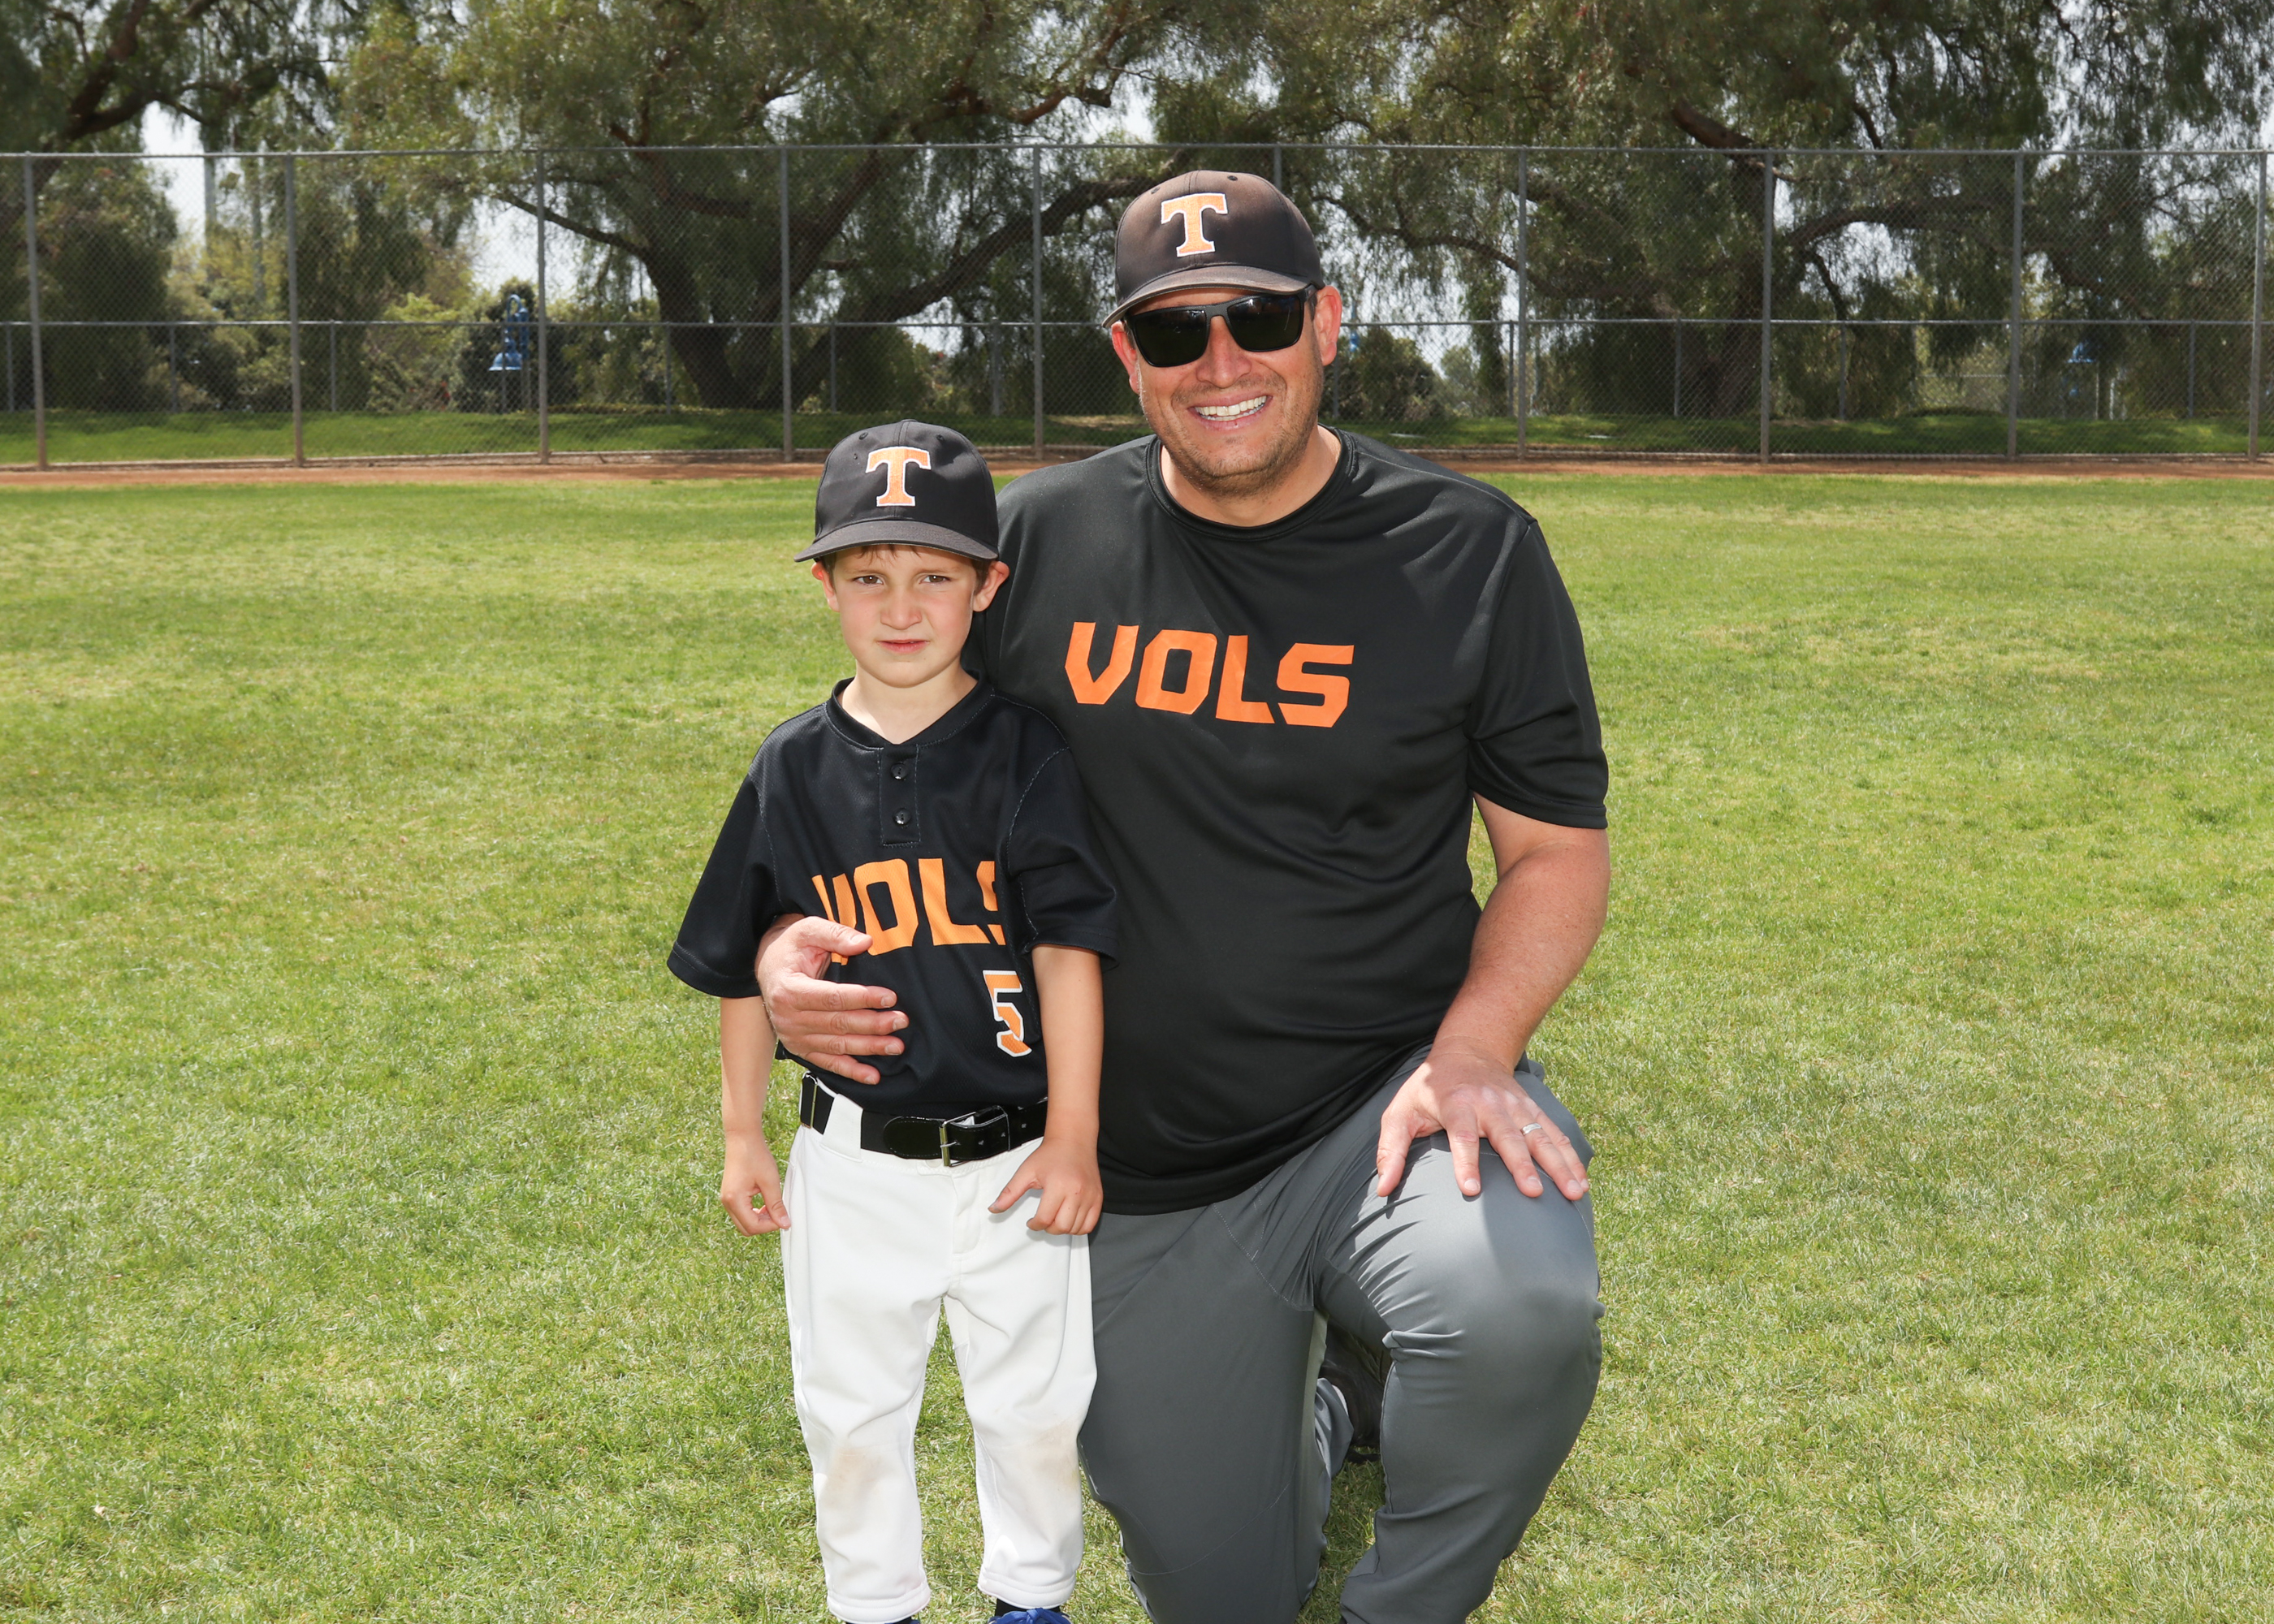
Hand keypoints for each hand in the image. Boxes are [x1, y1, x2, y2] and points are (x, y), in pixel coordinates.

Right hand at [720, 1133, 790, 1234]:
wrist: (742, 1137)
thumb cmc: (755, 1155)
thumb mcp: (770, 1181)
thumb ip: (776, 1205)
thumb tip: (784, 1223)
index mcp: (734, 1200)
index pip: (753, 1227)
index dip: (770, 1226)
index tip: (783, 1218)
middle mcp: (727, 1202)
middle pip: (746, 1228)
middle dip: (764, 1225)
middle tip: (778, 1213)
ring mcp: (726, 1199)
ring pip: (743, 1222)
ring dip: (759, 1219)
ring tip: (772, 1206)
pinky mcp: (730, 1194)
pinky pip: (741, 1212)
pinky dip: (753, 1212)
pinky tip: (764, 1202)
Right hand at [756, 915, 903, 1084]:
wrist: (767, 967)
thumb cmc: (790, 948)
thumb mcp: (808, 930)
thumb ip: (836, 934)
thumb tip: (864, 942)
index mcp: (789, 989)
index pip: (832, 997)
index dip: (863, 998)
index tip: (890, 997)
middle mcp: (788, 1018)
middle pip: (838, 1024)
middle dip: (873, 1024)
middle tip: (900, 1021)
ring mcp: (793, 1037)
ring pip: (837, 1045)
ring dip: (868, 1048)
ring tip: (896, 1045)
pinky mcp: (800, 1048)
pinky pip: (827, 1062)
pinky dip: (851, 1070)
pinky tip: (872, 1076)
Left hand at [990, 1134, 1103, 1234]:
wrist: (1073, 1140)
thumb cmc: (1050, 1154)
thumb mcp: (1026, 1172)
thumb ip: (1010, 1192)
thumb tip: (994, 1209)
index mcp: (1058, 1186)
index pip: (1044, 1219)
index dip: (1034, 1225)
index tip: (1031, 1221)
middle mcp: (1077, 1192)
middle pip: (1061, 1227)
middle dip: (1048, 1228)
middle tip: (1043, 1220)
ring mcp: (1090, 1196)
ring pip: (1076, 1228)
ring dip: (1062, 1229)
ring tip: (1055, 1218)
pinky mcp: (1098, 1197)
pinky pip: (1090, 1224)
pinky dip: (1079, 1228)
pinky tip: (1068, 1220)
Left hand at [1375, 1041, 1588, 1201]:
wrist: (1467, 1050)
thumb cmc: (1429, 1089)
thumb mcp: (1400, 1112)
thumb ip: (1390, 1150)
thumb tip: (1382, 1189)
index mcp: (1456, 1104)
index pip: (1461, 1135)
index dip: (1465, 1162)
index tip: (1471, 1190)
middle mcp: (1490, 1104)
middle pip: (1507, 1137)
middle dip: (1521, 1165)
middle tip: (1532, 1192)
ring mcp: (1515, 1107)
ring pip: (1540, 1137)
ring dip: (1558, 1164)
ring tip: (1573, 1191)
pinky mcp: (1532, 1111)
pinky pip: (1554, 1135)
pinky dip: (1570, 1157)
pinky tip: (1582, 1181)